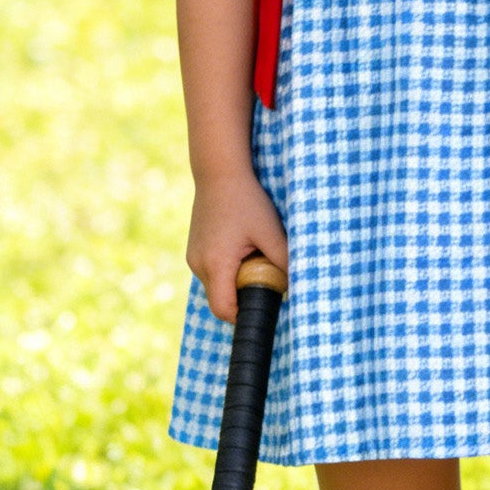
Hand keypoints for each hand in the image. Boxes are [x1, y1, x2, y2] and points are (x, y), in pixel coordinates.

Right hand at [187, 171, 286, 323]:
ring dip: (236, 282)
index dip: (244, 316)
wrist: (220, 173)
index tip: (264, 308)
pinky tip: (243, 250)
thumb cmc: (246, 201)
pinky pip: (212, 272)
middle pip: (220, 300)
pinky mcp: (195, 250)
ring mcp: (193, 257)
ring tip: (255, 259)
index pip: (224, 309)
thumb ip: (284, 260)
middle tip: (267, 280)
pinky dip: (228, 271)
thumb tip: (296, 284)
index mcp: (215, 265)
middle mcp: (198, 265)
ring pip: (216, 286)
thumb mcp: (270, 232)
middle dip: (243, 298)